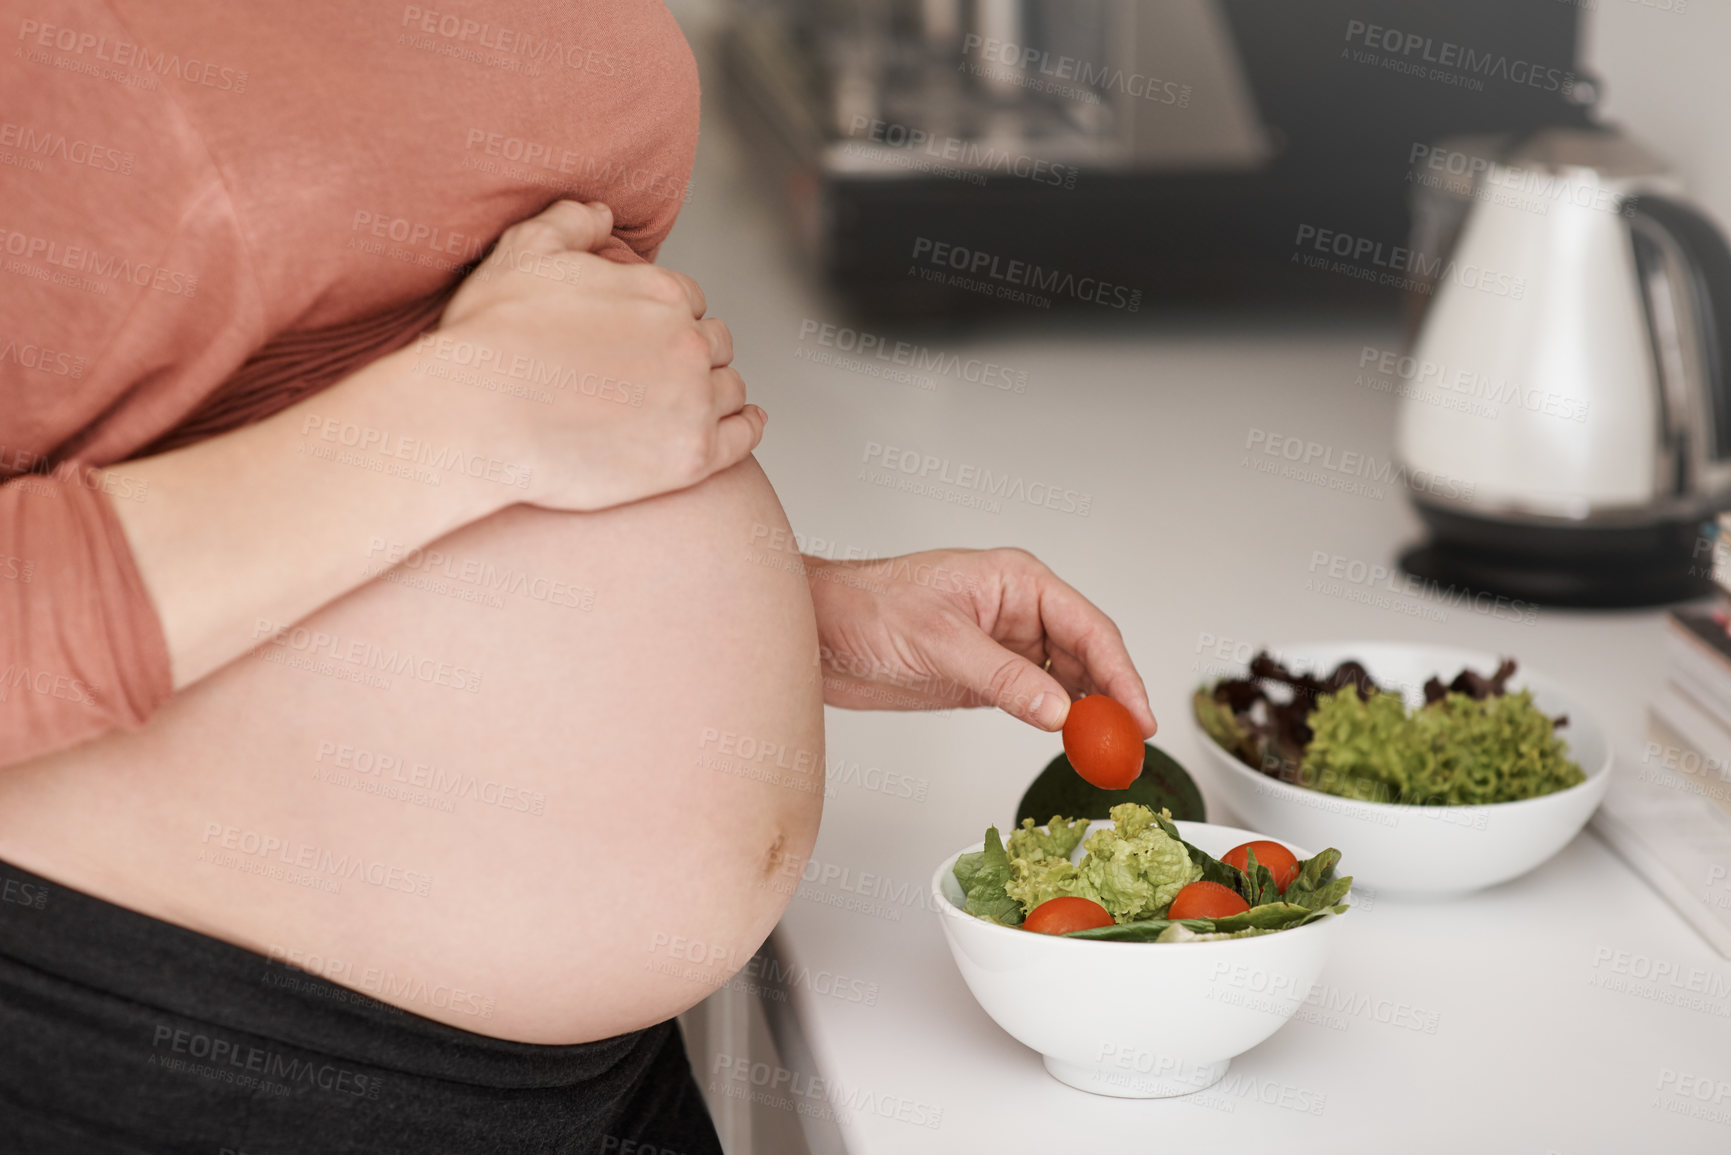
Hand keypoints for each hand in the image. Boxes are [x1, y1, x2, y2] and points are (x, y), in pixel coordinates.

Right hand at [432, 199, 765, 511]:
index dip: (668, 317)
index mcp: (660, 293)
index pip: (689, 301)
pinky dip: (748, 426)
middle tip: (663, 374)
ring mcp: (694, 403)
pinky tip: (744, 423)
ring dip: (717, 390)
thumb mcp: (523, 252)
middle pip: (714, 344)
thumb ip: (570, 222)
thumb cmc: (490, 337)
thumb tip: (603, 212)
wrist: (476, 418)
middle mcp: (688, 344)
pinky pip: (742, 438)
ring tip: (694, 402)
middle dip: (694, 353)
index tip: (647, 338)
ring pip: (729, 389)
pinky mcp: (691, 457)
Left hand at [804, 547, 1156, 733]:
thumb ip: (1002, 676)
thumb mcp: (938, 639)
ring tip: (1109, 752)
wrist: (817, 632)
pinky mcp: (988, 678)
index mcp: (1017, 581)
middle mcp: (1019, 611)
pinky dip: (1059, 722)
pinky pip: (1038, 699)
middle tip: (1130, 746)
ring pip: (1068, 681)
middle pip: (1088, 656)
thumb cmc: (864, 606)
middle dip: (1114, 698)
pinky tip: (1073, 742)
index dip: (1121, 674)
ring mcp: (1005, 646)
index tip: (1139, 715)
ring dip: (1089, 714)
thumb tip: (1059, 711)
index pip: (1089, 627)